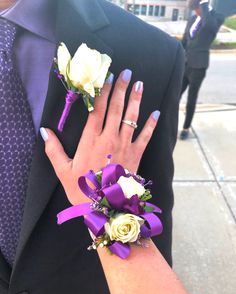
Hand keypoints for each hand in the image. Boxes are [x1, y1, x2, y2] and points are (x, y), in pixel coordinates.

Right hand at [41, 70, 159, 204]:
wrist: (104, 207)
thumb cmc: (82, 189)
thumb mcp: (63, 170)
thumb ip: (53, 149)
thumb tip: (44, 131)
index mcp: (91, 140)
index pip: (98, 110)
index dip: (103, 92)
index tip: (107, 77)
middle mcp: (109, 138)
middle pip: (116, 108)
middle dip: (121, 89)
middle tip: (127, 73)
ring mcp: (125, 146)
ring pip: (131, 118)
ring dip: (136, 100)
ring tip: (140, 84)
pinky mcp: (136, 155)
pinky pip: (145, 136)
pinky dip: (151, 124)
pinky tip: (156, 112)